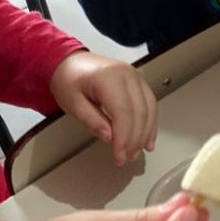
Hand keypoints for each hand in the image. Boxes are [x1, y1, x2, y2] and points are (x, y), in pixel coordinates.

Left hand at [49, 51, 157, 165]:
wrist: (70, 62)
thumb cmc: (68, 80)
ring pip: (149, 108)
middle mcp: (127, 74)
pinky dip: (150, 122)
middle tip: (126, 158)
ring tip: (136, 152)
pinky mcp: (138, 81)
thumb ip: (92, 121)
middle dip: (135, 139)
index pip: (123, 112)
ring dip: (145, 133)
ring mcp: (136, 76)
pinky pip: (150, 103)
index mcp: (109, 77)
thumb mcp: (72, 103)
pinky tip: (147, 138)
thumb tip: (110, 137)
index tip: (119, 156)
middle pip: (139, 111)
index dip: (124, 137)